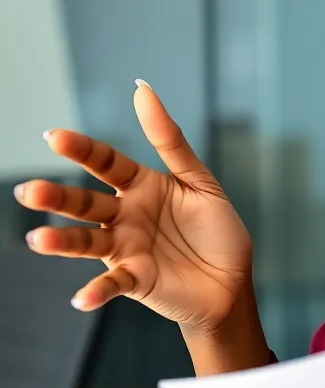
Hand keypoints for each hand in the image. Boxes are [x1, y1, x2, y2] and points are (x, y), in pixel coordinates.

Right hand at [14, 81, 252, 333]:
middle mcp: (124, 216)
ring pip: (86, 242)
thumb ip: (169, 139)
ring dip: (62, 242)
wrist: (232, 282)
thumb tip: (142, 89)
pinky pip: (112, 284)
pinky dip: (97, 290)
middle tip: (28, 191)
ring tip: (37, 240)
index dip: (82, 150)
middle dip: (56, 197)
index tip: (54, 136)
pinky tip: (82, 298)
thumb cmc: (216, 230)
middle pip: (85, 203)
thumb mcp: (198, 180)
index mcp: (141, 186)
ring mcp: (125, 249)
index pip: (105, 163)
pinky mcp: (135, 280)